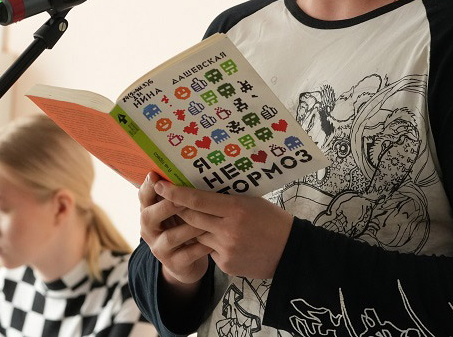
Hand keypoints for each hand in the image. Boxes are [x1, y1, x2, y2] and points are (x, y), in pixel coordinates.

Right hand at [138, 173, 211, 286]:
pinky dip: (199, 247)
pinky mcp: (173, 264)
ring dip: (187, 227)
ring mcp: (159, 248)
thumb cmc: (184, 227)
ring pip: (169, 237)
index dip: (148, 186)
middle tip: (182, 199)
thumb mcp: (177, 210)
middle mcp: (149, 230)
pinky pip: (185, 255)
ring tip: (205, 220)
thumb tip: (188, 163)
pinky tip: (212, 241)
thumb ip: (178, 193)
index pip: (143, 196)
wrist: (186, 263)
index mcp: (149, 211)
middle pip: (148, 216)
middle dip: (166, 206)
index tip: (155, 175)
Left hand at [154, 180, 293, 279]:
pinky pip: (210, 251)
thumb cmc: (272, 220)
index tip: (161, 186)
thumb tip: (200, 193)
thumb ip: (226, 200)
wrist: (291, 252)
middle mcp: (228, 230)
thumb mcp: (251, 202)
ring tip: (199, 220)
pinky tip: (227, 242)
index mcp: (236, 209)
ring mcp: (226, 249)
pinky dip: (212, 245)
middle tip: (166, 199)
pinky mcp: (226, 265)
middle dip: (177, 209)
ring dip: (195, 228)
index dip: (176, 193)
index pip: (197, 200)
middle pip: (191, 218)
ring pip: (198, 235)